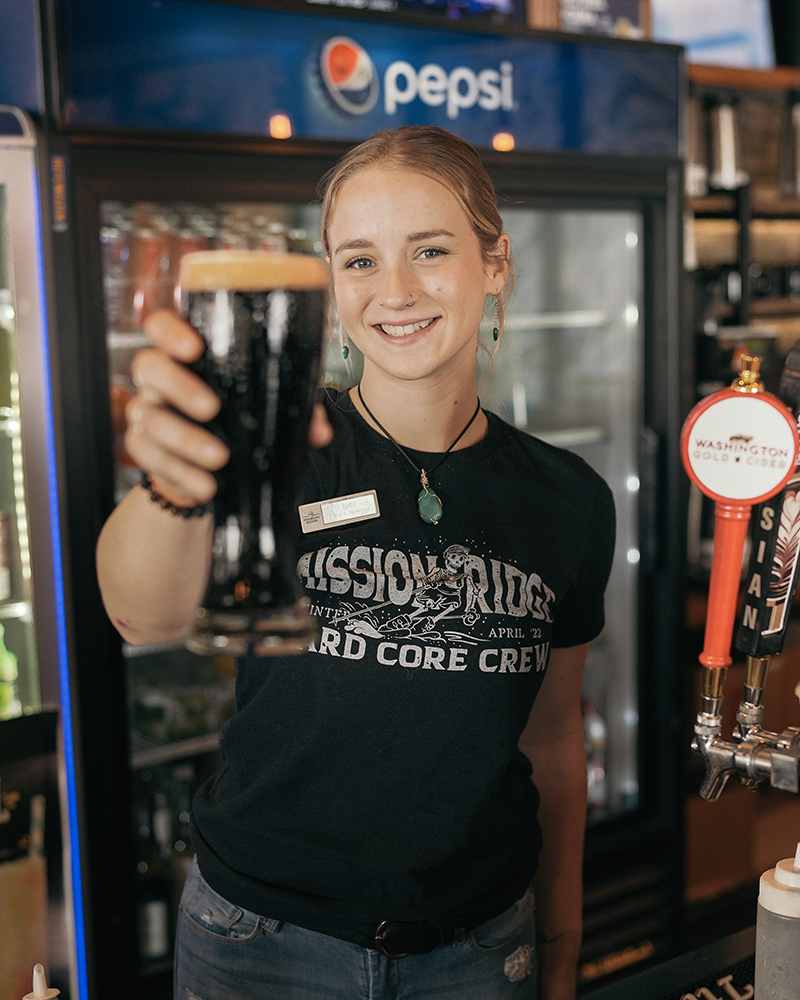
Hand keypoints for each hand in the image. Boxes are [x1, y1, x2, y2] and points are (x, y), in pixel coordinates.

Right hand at [126, 310, 333, 504]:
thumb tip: (319, 429)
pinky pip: (149, 457)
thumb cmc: (236, 420)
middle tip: (212, 408)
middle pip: (148, 366)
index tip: (195, 347)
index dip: (171, 331)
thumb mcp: (266, 407)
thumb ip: (293, 409)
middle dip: (179, 386)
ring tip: (219, 457)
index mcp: (187, 356)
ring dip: (185, 439)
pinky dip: (179, 473)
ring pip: (148, 417)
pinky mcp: (143, 448)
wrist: (209, 467)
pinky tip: (205, 484)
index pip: (163, 326)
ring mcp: (147, 412)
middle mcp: (160, 379)